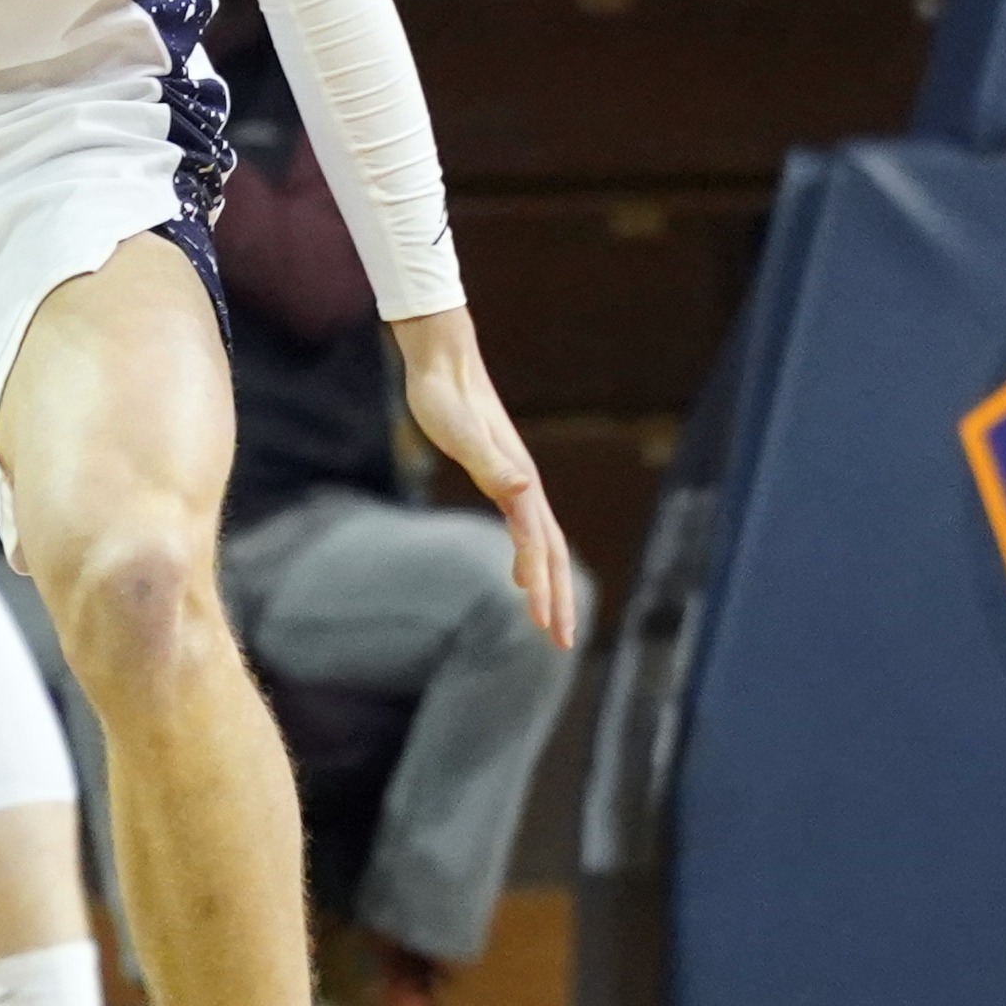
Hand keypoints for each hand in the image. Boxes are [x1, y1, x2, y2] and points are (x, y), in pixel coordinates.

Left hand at [387, 306, 580, 648]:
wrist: (443, 361)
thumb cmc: (444, 397)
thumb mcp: (460, 431)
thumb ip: (491, 463)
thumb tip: (523, 488)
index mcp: (519, 483)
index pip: (539, 548)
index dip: (545, 588)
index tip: (547, 628)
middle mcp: (525, 486)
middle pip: (552, 552)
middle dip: (559, 598)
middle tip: (562, 644)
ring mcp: (517, 481)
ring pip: (543, 543)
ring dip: (548, 583)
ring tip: (548, 621)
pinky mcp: (503, 475)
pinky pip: (526, 529)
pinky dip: (530, 559)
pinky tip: (522, 576)